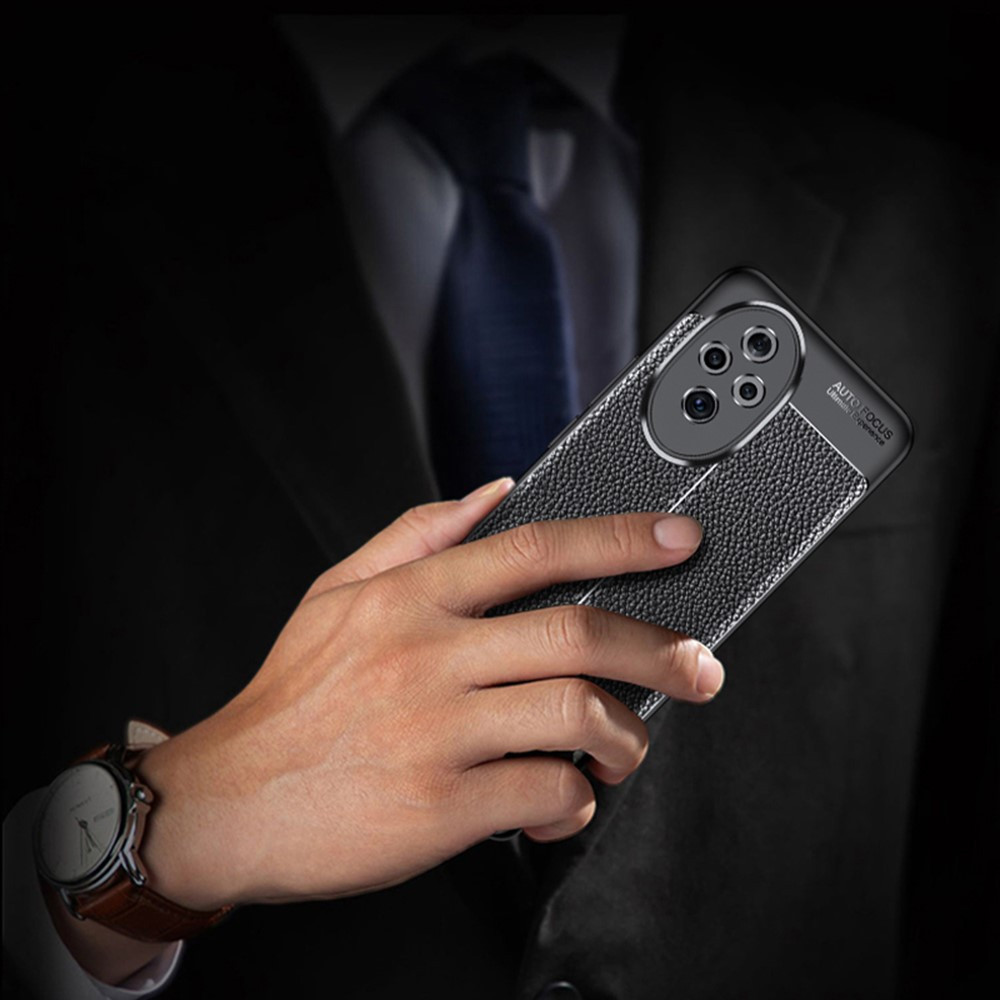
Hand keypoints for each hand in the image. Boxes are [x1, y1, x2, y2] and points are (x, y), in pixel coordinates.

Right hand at [137, 476, 722, 910]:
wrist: (227, 801)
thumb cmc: (293, 696)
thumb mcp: (336, 593)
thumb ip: (416, 533)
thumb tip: (494, 491)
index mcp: (409, 598)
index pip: (534, 549)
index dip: (618, 539)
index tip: (676, 540)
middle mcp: (426, 654)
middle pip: (577, 633)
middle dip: (659, 650)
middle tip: (698, 666)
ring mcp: (435, 731)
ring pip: (577, 715)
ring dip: (626, 737)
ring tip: (625, 749)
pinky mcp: (439, 806)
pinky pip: (547, 794)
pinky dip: (575, 802)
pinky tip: (563, 803)